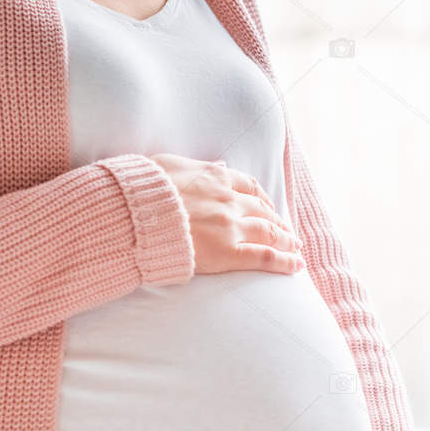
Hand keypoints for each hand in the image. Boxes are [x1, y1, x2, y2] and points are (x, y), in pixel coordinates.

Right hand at [150, 153, 303, 274]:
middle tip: (287, 231)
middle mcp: (229, 200)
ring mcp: (230, 226)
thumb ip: (197, 167)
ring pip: (270, 232)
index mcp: (215, 177)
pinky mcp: (227, 252)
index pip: (249, 186)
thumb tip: (219, 167)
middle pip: (263, 210)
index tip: (268, 207)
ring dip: (287, 240)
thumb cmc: (142, 191)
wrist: (133, 215)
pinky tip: (296, 266)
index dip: (263, 199)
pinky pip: (264, 257)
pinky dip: (284, 261)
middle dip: (278, 221)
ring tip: (295, 247)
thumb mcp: (169, 164)